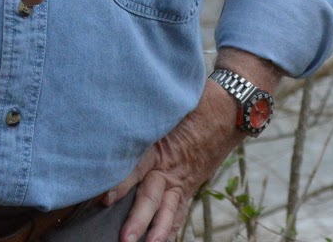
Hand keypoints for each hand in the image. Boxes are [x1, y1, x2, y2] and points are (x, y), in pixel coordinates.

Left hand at [105, 49, 281, 241]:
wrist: (229, 110)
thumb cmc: (194, 104)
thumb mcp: (166, 107)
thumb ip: (142, 120)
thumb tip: (114, 117)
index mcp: (160, 146)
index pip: (137, 167)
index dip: (121, 184)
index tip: (104, 199)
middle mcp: (170, 166)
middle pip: (151, 195)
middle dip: (138, 218)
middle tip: (125, 237)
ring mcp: (181, 179)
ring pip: (167, 208)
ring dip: (156, 229)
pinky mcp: (188, 186)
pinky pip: (179, 211)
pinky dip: (170, 228)